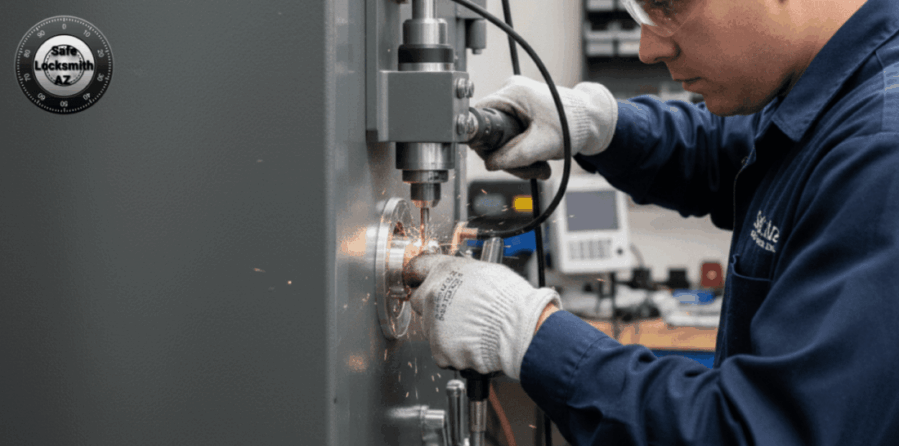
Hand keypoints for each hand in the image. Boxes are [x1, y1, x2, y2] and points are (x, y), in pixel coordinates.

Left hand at [406, 254, 560, 379]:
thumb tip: (460, 279)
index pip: (416, 268)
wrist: (518, 327)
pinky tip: (472, 344)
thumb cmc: (510, 299)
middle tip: (455, 312)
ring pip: (432, 328)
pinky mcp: (439, 348)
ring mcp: (434, 323)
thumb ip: (462, 276)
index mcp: (444, 271)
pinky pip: (442, 352)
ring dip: (446, 331)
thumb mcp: (486, 271)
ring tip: (472, 330)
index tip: (417, 280)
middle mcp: (433, 294)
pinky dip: (455, 352)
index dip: (419, 276)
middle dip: (433, 307)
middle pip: (420, 301)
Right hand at [472, 76, 618, 179]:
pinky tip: (537, 157)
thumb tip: (490, 164)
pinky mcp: (523, 108)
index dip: (483, 140)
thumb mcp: (542, 145)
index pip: (480, 116)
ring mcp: (517, 99)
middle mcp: (511, 91)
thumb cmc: (572, 125)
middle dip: (507, 155)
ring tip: (539, 166)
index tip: (493, 157)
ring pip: (502, 135)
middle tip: (526, 170)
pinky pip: (512, 132)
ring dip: (517, 156)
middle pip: (492, 130)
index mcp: (513, 92)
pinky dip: (522, 149)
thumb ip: (514, 156)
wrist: (592, 119)